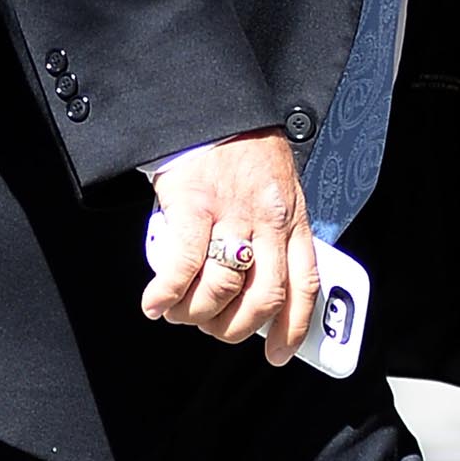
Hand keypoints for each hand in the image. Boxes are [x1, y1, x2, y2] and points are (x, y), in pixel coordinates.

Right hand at [141, 129, 319, 365]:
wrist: (209, 106)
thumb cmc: (241, 151)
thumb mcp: (277, 190)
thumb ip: (275, 233)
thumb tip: (261, 284)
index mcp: (292, 219)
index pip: (304, 284)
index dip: (292, 328)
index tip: (278, 354)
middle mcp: (268, 220)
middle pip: (263, 297)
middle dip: (235, 328)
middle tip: (213, 329)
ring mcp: (232, 212)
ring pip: (222, 288)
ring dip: (196, 314)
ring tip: (179, 315)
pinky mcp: (194, 204)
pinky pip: (182, 265)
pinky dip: (167, 294)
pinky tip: (155, 304)